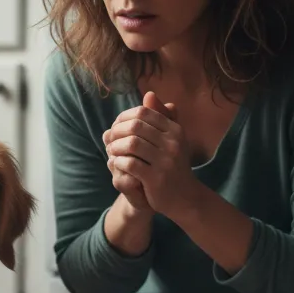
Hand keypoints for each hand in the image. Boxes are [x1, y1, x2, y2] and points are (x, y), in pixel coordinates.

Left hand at [104, 91, 198, 221]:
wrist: (185, 198)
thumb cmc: (173, 166)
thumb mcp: (171, 139)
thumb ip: (161, 117)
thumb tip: (149, 94)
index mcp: (175, 130)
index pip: (143, 113)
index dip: (124, 117)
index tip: (116, 126)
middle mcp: (173, 143)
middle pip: (135, 126)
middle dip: (117, 131)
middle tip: (109, 139)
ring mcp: (166, 161)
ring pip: (131, 144)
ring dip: (116, 146)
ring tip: (111, 151)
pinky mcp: (157, 179)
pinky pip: (130, 164)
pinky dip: (119, 162)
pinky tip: (116, 163)